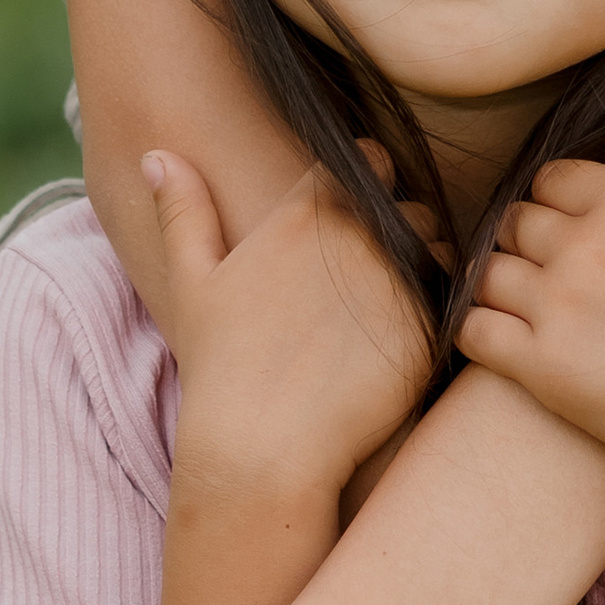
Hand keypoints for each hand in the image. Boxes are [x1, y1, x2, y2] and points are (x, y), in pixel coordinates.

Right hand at [152, 142, 443, 507]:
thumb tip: (156, 154)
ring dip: (423, 263)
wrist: (261, 449)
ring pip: (436, 248)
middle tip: (370, 268)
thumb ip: (183, 210)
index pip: (367, 160)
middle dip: (398, 225)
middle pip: (407, 205)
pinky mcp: (425, 331)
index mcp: (307, 216)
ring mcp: (397, 283)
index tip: (356, 208)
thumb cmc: (220, 366)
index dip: (367, 177)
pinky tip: (399, 340)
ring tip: (388, 302)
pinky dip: (432, 313)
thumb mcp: (191, 281)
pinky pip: (449, 302)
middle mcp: (359, 239)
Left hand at [456, 101, 604, 491]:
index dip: (555, 202)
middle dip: (525, 243)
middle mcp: (588, 246)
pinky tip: (502, 343)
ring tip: (523, 309)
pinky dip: (476, 331)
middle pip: (515, 222)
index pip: (552, 178)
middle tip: (546, 275)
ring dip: (498, 286)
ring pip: (487, 271)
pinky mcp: (539, 364)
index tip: (569, 232)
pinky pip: (473, 328)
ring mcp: (559, 305)